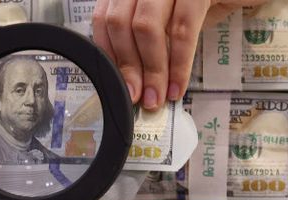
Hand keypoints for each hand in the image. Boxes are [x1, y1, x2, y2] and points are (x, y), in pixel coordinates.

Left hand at [92, 0, 269, 109]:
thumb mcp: (171, 16)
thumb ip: (149, 38)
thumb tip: (133, 77)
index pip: (104, 18)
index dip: (108, 53)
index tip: (115, 81)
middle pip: (121, 24)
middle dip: (128, 67)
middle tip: (137, 96)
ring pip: (147, 27)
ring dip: (151, 70)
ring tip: (157, 96)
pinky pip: (182, 30)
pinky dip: (178, 64)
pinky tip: (177, 86)